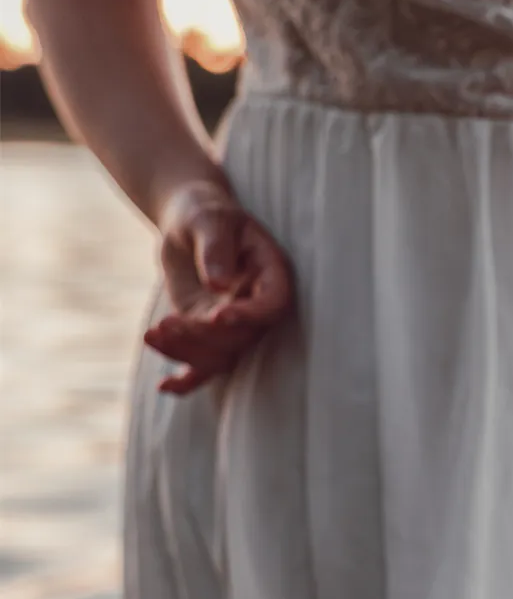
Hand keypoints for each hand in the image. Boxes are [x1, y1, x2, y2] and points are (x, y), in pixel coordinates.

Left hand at [144, 178, 292, 395]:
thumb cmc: (203, 211)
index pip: (273, 306)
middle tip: (167, 323)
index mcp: (271, 274)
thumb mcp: (208, 218)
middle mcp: (257, 305)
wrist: (186, 219)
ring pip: (220, 356)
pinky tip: (165, 388)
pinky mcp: (206, 333)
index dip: (249, 317)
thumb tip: (220, 283)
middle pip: (242, 338)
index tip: (217, 316)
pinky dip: (186, 381)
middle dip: (204, 337)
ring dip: (187, 353)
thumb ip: (215, 247)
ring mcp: (232, 323)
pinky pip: (204, 366)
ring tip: (153, 335)